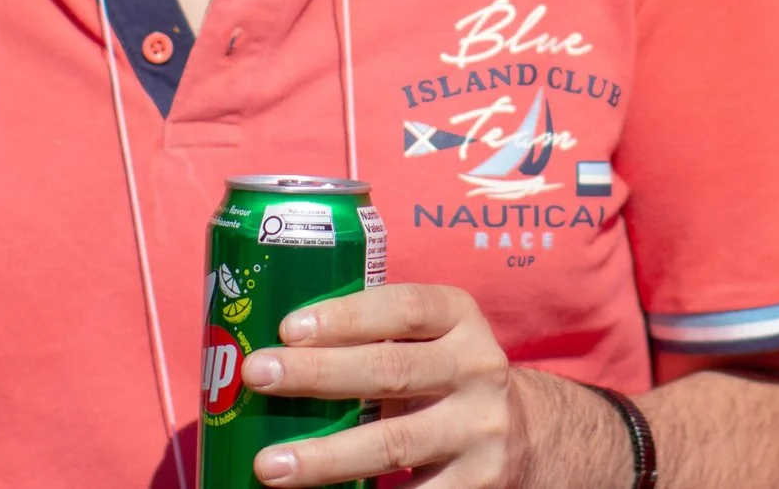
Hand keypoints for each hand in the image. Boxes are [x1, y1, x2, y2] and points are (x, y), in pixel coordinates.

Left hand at [246, 283, 519, 486]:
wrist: (519, 434)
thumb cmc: (439, 377)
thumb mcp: (427, 341)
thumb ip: (375, 338)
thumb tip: (271, 350)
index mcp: (460, 318)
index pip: (405, 307)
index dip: (346, 316)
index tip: (288, 328)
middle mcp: (477, 369)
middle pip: (392, 371)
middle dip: (318, 374)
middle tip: (258, 376)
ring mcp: (479, 430)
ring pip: (393, 444)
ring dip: (325, 457)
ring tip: (269, 466)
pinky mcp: (476, 484)